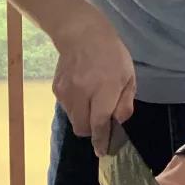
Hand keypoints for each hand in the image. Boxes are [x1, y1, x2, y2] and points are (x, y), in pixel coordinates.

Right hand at [51, 10, 135, 156]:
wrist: (81, 33)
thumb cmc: (110, 54)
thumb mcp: (128, 76)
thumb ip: (124, 102)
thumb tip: (117, 122)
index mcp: (104, 90)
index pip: (99, 124)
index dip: (101, 141)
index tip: (102, 152)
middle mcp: (82, 93)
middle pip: (83, 128)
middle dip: (92, 131)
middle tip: (100, 121)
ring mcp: (67, 91)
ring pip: (73, 119)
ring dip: (83, 118)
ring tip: (91, 102)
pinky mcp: (57, 89)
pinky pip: (66, 108)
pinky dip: (75, 107)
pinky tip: (82, 92)